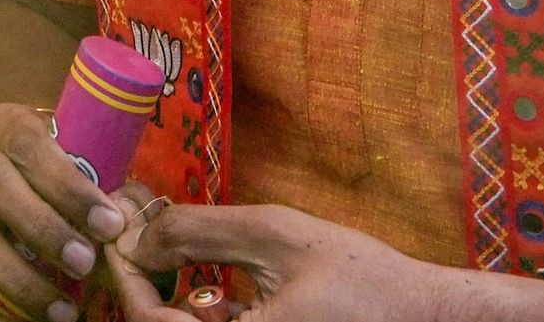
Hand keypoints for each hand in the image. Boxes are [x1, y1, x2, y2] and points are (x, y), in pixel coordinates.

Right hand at [0, 99, 124, 321]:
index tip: (108, 224)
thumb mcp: (92, 170)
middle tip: (85, 264)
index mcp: (10, 126)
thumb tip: (128, 228)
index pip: (29, 142)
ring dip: (16, 276)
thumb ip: (108, 189)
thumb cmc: (74, 180)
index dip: (67, 184)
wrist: (31, 187)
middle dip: (40, 226)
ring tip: (64, 312)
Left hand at [99, 199, 543, 320]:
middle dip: (141, 283)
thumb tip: (141, 233)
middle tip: (134, 231)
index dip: (125, 276)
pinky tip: (198, 267)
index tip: (117, 233)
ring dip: (165, 293)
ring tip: (161, 238)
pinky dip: (197, 308)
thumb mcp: (280, 237)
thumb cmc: (363, 278)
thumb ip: (203, 232)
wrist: (426, 317)